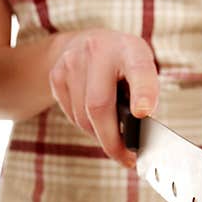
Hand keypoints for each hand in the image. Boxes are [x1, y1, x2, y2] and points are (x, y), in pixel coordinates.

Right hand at [48, 29, 158, 167]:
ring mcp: (72, 61)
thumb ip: (144, 97)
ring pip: (83, 118)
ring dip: (99, 135)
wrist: (83, 42)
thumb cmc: (122, 64)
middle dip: (112, 141)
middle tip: (126, 159)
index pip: (138, 71)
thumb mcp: (141, 70)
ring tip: (112, 136)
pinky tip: (95, 119)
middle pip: (99, 106)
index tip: (143, 112)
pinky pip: (71, 116)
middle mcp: (99, 50)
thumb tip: (139, 137)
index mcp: (130, 49)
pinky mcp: (56, 75)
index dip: (142, 93)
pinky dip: (86, 126)